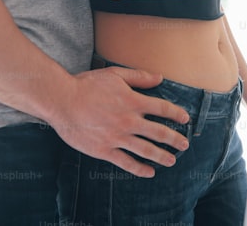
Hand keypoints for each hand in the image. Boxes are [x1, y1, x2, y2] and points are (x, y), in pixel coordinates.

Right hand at [50, 66, 189, 177]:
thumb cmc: (87, 85)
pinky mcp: (104, 150)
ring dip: (162, 156)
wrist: (62, 101)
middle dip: (175, 139)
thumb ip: (139, 77)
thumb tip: (160, 78)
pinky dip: (139, 169)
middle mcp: (128, 121)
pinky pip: (126, 162)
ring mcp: (117, 137)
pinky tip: (149, 172)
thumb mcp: (115, 74)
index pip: (162, 108)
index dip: (176, 114)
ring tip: (172, 160)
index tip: (185, 119)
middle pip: (159, 132)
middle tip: (185, 144)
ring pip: (146, 150)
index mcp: (133, 101)